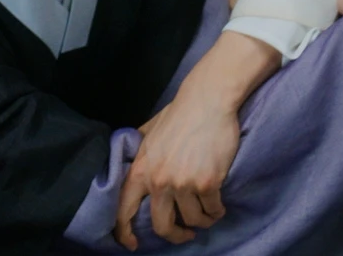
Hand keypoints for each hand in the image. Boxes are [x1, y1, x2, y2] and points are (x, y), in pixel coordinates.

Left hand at [113, 33, 277, 248]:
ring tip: (208, 213)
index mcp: (141, 170)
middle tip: (186, 233)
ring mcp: (183, 183)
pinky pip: (213, 210)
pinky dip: (217, 211)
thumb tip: (130, 164)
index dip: (125, 233)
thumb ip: (139, 152)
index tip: (134, 245)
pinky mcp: (207, 183)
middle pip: (162, 226)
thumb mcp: (149, 132)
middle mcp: (159, 181)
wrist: (208, 100)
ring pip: (193, 220)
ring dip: (203, 221)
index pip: (124, 210)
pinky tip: (219, 205)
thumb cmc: (180, 113)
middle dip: (176, 236)